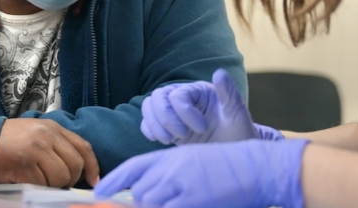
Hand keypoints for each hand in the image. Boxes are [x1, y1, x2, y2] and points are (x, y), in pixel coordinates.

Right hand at [0, 119, 99, 187]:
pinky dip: (37, 188)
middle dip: (70, 180)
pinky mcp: (23, 166)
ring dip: (52, 185)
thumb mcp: (39, 133)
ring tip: (39, 180)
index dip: (93, 166)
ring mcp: (35, 151)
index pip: (83, 147)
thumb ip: (59, 146)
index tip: (95, 181)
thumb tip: (82, 170)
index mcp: (54, 128)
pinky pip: (41, 184)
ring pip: (60, 177)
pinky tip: (27, 181)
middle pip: (74, 165)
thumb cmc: (12, 140)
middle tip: (58, 183)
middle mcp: (47, 136)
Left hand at [94, 139, 307, 207]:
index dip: (114, 180)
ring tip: (181, 200)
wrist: (257, 166)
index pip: (134, 166)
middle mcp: (173, 166)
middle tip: (160, 203)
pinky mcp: (193, 199)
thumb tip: (148, 193)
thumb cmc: (231, 166)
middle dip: (144, 204)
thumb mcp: (196, 162)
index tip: (99, 192)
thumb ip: (172, 174)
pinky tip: (185, 205)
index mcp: (173, 155)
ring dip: (159, 207)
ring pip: (151, 202)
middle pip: (141, 191)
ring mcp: (182, 183)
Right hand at [141, 68, 281, 144]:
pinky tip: (165, 140)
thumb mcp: (237, 112)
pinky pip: (147, 123)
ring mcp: (173, 113)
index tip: (203, 129)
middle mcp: (183, 98)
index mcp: (198, 91)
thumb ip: (229, 92)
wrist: (234, 152)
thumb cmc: (238, 130)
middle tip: (182, 135)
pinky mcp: (168, 128)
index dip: (184, 112)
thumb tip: (219, 73)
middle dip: (165, 118)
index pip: (177, 95)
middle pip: (158, 97)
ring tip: (171, 140)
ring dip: (155, 124)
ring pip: (149, 107)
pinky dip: (150, 130)